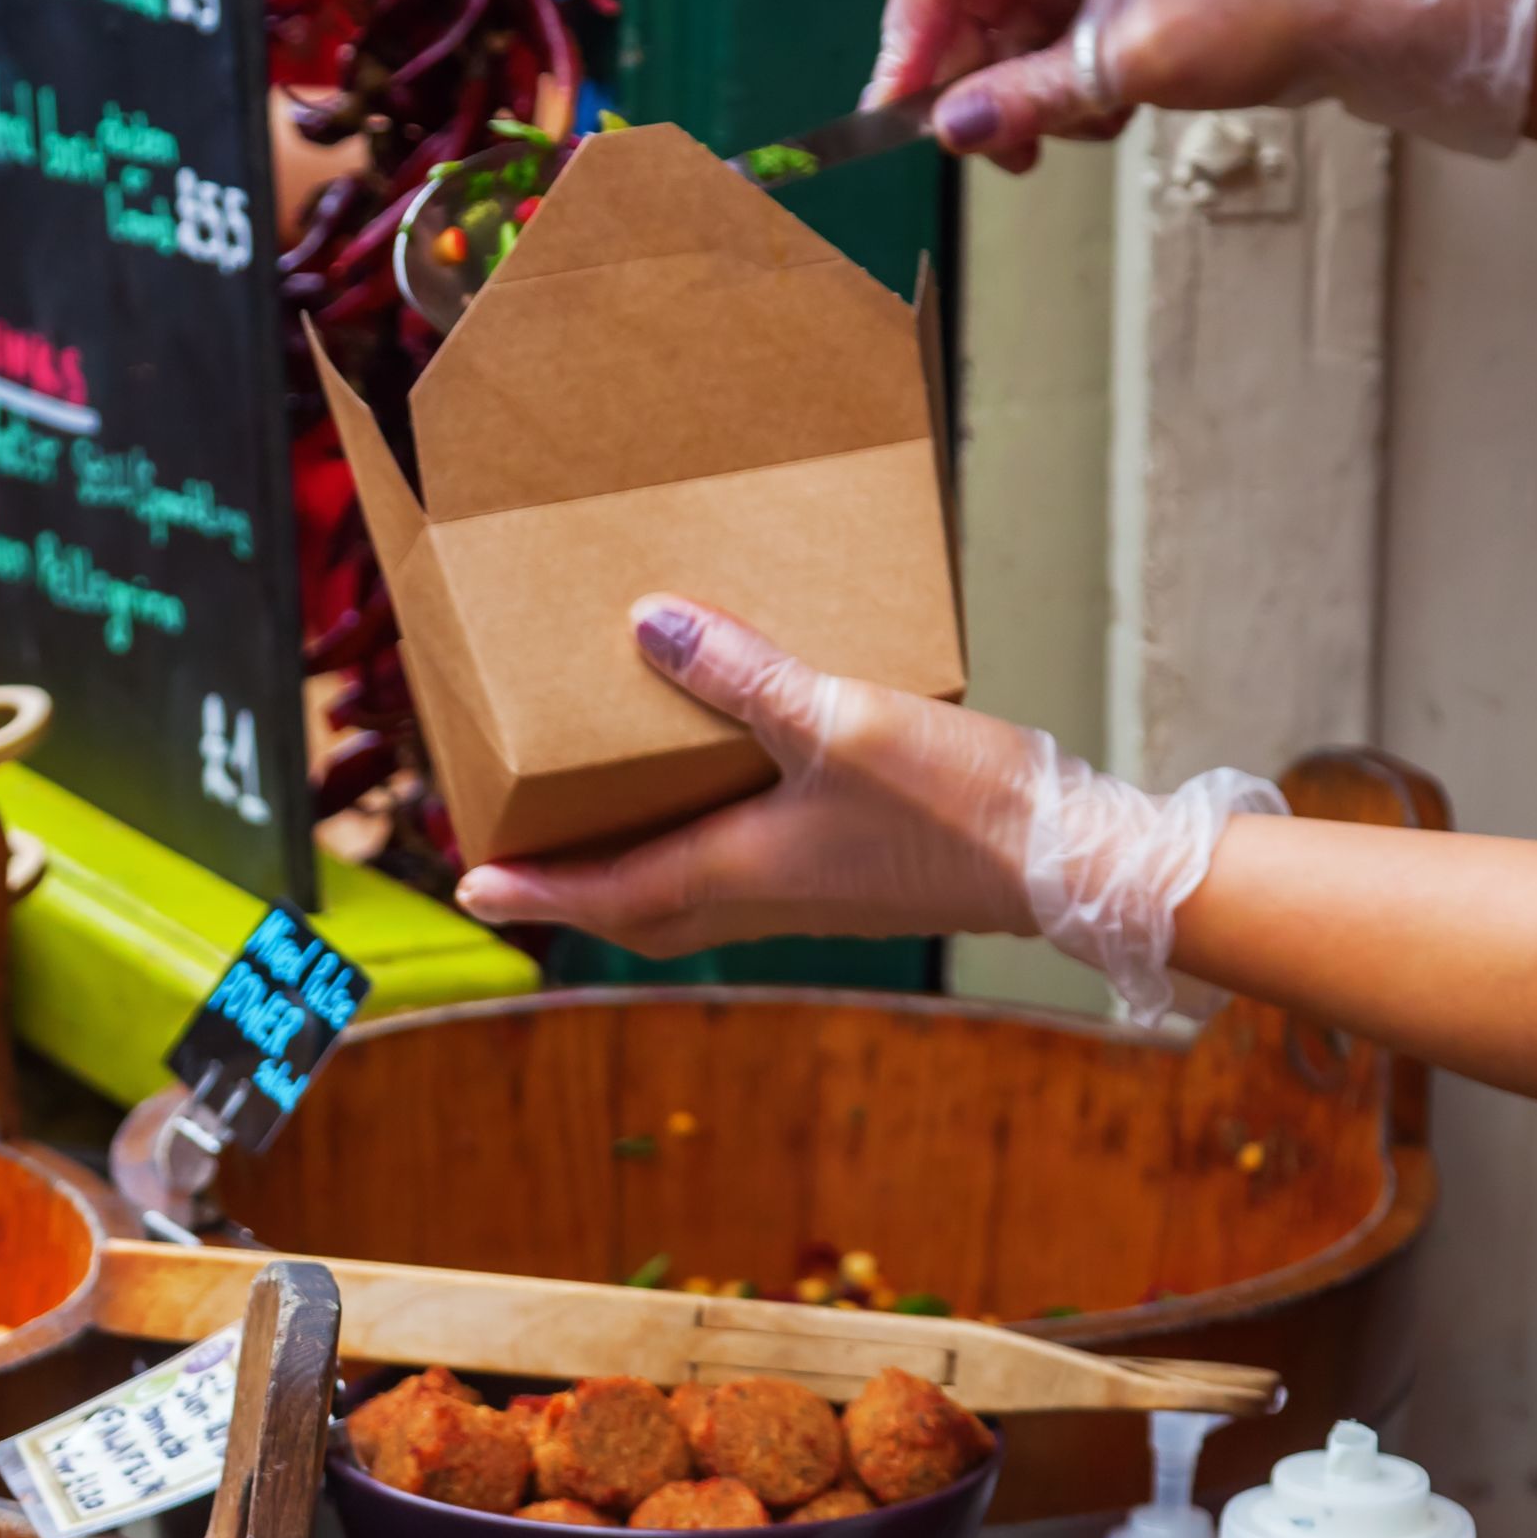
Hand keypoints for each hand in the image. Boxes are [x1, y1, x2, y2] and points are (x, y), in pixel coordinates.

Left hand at [453, 601, 1050, 953]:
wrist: (1067, 861)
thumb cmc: (955, 802)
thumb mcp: (840, 719)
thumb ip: (743, 673)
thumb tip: (646, 624)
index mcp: (740, 870)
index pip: (608, 892)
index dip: (535, 888)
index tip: (468, 885)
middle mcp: (764, 897)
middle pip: (639, 913)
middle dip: (572, 895)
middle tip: (512, 869)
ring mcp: (809, 895)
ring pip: (688, 900)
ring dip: (629, 877)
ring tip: (593, 834)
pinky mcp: (848, 878)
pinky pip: (740, 877)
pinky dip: (697, 853)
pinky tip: (714, 799)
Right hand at [867, 0, 1536, 170]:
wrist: (1331, 21)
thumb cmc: (1252, 12)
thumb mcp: (1128, 64)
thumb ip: (1030, 96)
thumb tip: (950, 126)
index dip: (905, 47)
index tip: (899, 117)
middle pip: (957, 18)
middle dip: (969, 91)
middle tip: (991, 150)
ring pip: (994, 52)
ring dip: (1018, 107)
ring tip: (1070, 132)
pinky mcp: (1093, 10)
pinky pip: (1036, 66)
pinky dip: (1056, 105)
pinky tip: (1106, 114)